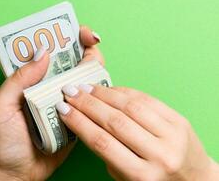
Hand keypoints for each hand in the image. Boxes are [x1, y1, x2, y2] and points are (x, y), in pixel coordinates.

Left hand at [0, 26, 103, 180]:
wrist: (17, 174)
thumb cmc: (3, 142)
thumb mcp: (0, 106)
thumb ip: (18, 80)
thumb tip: (42, 53)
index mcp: (32, 79)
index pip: (50, 50)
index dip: (66, 36)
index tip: (79, 32)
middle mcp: (51, 86)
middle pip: (73, 60)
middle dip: (87, 48)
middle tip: (92, 47)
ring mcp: (66, 101)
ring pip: (86, 79)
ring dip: (95, 70)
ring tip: (94, 71)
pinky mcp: (77, 118)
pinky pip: (92, 103)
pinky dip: (99, 95)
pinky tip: (102, 92)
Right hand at [56, 85, 218, 179]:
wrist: (195, 180)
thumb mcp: (126, 178)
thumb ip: (109, 153)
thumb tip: (87, 120)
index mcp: (142, 176)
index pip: (102, 143)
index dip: (79, 122)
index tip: (64, 109)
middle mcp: (159, 155)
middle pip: (115, 122)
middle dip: (87, 104)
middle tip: (70, 93)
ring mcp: (172, 135)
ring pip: (130, 106)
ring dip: (103, 94)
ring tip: (86, 88)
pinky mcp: (179, 120)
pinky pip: (147, 99)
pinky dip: (124, 91)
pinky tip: (109, 89)